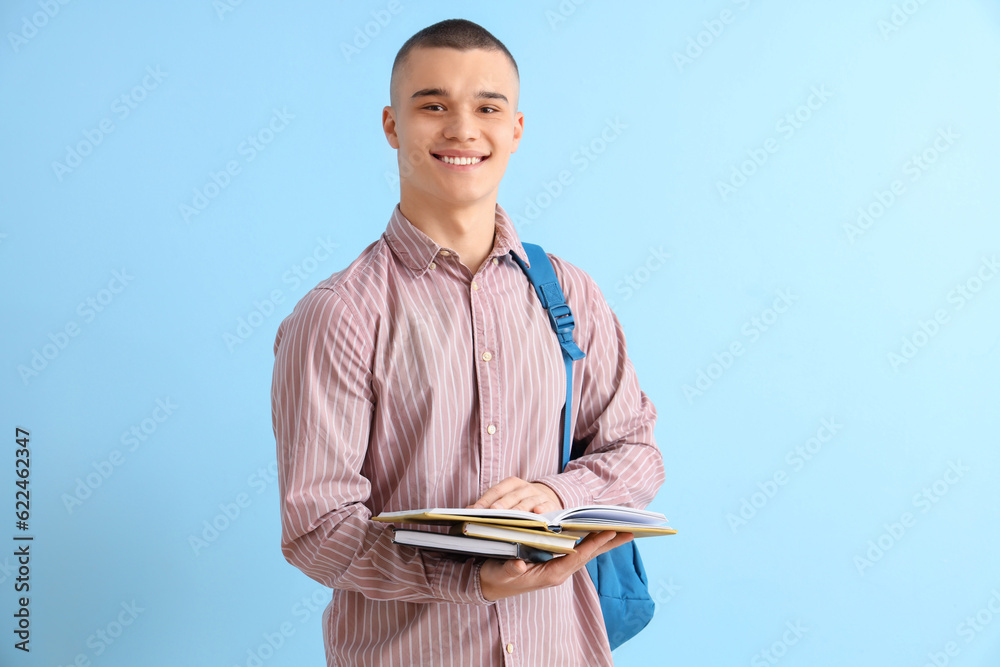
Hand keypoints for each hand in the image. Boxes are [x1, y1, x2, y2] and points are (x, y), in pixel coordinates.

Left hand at [467, 476, 561, 513]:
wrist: (546, 500)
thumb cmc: (520, 502)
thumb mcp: (505, 500)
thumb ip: (488, 504)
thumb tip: (468, 510)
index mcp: (511, 484)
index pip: (496, 490)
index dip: (486, 500)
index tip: (476, 510)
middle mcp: (525, 488)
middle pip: (511, 496)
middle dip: (502, 504)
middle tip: (493, 511)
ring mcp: (538, 496)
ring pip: (528, 502)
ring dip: (520, 508)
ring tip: (512, 516)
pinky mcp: (550, 505)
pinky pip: (546, 507)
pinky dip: (542, 509)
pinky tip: (538, 513)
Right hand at [479, 531, 633, 600]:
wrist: (490, 584)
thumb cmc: (496, 577)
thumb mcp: (500, 573)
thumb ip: (509, 569)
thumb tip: (518, 564)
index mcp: (550, 574)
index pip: (577, 557)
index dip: (593, 544)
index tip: (609, 532)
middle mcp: (559, 571)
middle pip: (589, 555)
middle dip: (609, 543)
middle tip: (630, 530)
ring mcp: (559, 567)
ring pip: (587, 552)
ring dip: (605, 542)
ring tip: (623, 530)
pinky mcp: (557, 562)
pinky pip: (580, 550)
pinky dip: (592, 541)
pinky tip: (601, 533)